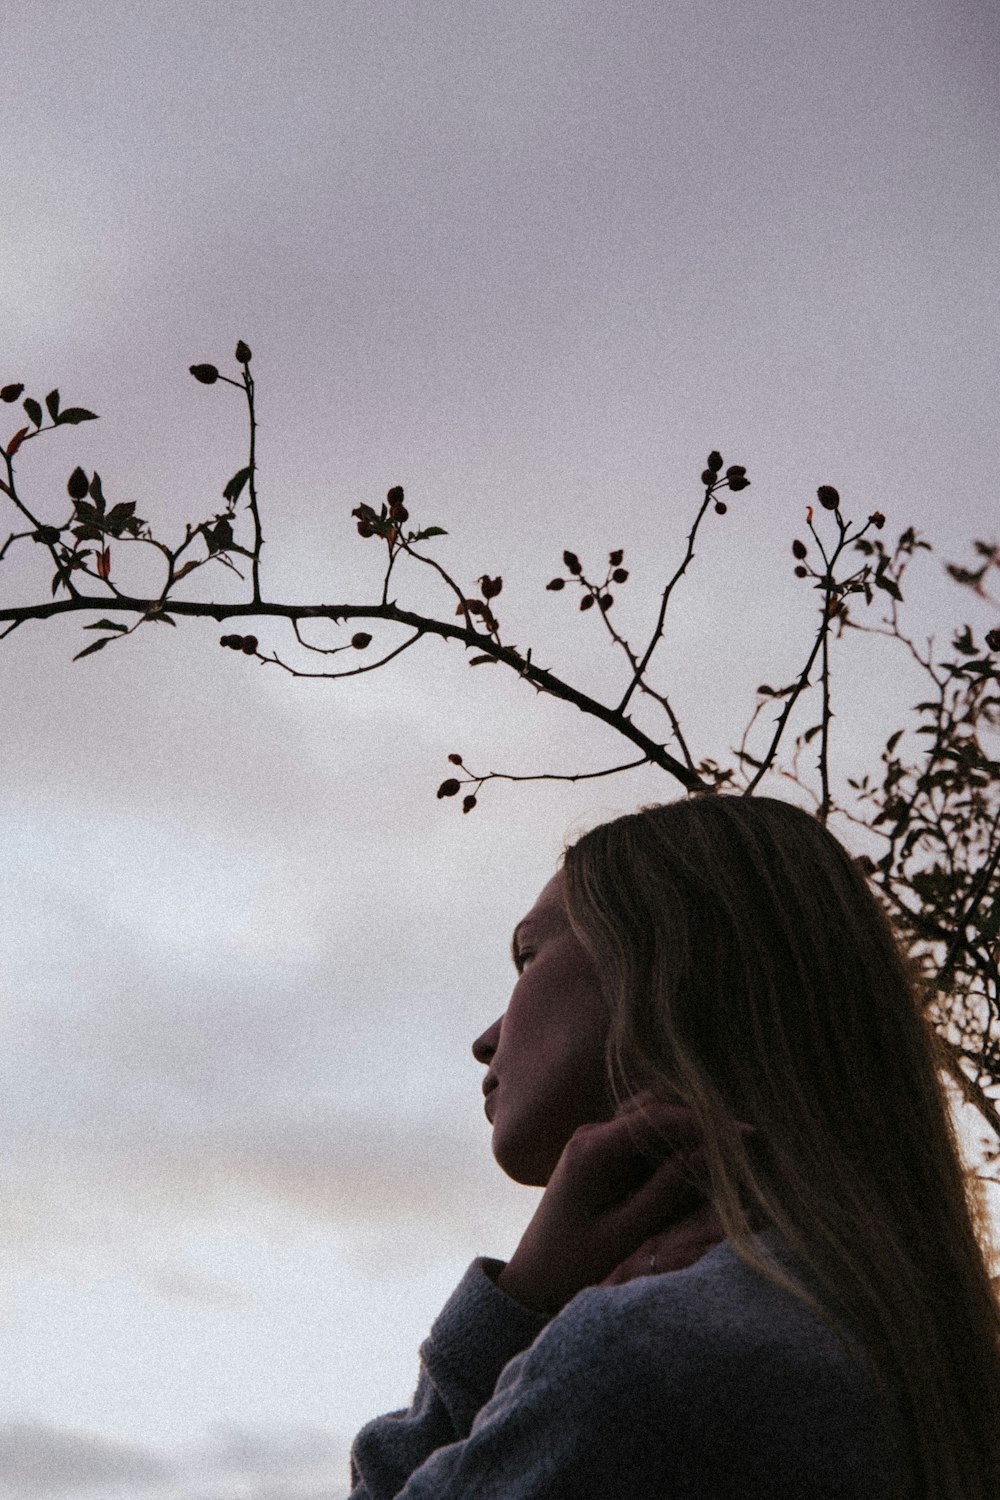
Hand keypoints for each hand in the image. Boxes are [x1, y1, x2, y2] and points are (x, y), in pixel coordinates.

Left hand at [496, 1090, 752, 1315]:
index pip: (657, 1117)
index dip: (704, 1122)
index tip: (746, 1134)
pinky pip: (642, 1134)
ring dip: (686, 1124)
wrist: (533, 1278)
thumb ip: (663, 1191)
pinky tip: (698, 1158)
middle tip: (743, 1139)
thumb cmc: (573, 1263)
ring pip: (650, 1113)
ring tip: (726, 1147)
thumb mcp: (624, 1233)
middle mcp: (591, 1135)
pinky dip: (671, 1140)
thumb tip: (704, 1153)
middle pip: (654, 1103)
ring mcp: (595, 1141)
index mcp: (591, 1150)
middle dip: (699, 1115)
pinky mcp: (602, 1154)